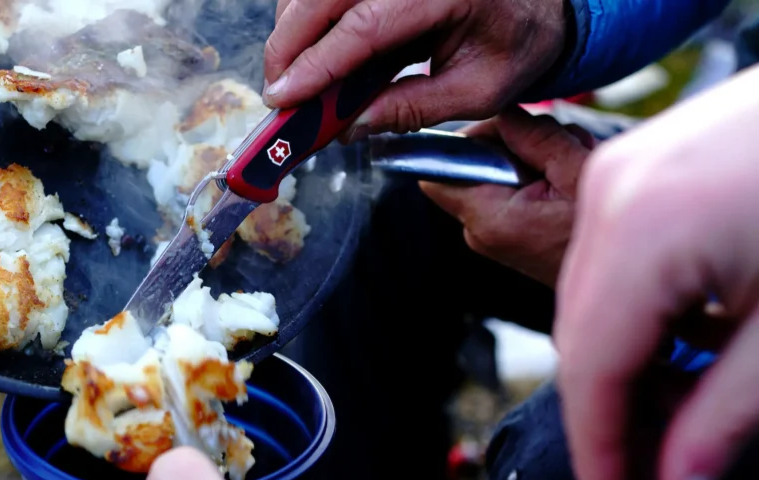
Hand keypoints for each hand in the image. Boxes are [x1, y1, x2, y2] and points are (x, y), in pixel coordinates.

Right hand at [262, 0, 567, 139]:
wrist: (542, 4)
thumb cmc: (518, 43)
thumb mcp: (477, 90)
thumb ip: (413, 108)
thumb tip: (351, 127)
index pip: (363, 26)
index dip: (316, 65)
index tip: (283, 98)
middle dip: (289, 47)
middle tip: (278, 94)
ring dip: (293, 29)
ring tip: (295, 76)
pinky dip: (309, 13)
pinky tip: (314, 48)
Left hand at [420, 107, 595, 287]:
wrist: (626, 280)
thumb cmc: (608, 232)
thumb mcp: (580, 173)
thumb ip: (537, 139)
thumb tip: (505, 114)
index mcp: (489, 218)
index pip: (437, 172)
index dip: (465, 142)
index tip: (507, 130)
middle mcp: (481, 231)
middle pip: (472, 166)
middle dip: (510, 145)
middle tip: (556, 147)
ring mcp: (494, 235)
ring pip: (496, 174)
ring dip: (531, 159)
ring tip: (571, 168)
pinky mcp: (510, 234)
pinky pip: (511, 190)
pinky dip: (537, 178)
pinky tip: (569, 182)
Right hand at [554, 64, 758, 479]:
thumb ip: (726, 417)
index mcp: (645, 230)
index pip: (592, 365)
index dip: (597, 446)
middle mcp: (610, 193)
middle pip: (581, 334)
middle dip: (611, 410)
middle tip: (653, 472)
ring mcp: (617, 173)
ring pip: (591, 301)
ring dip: (626, 364)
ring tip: (678, 414)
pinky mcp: (635, 169)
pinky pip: (610, 261)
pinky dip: (636, 315)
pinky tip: (683, 346)